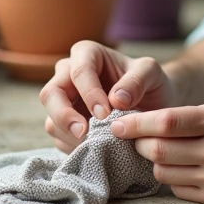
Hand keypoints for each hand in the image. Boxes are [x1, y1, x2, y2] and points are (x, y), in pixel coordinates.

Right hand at [39, 40, 176, 152]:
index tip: (105, 114)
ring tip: (95, 144)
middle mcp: (68, 75)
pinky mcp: (65, 126)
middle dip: (64, 115)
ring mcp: (64, 102)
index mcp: (87, 54)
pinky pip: (59, 139)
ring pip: (50, 119)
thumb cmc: (149, 83)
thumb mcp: (151, 73)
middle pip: (50, 94)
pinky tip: (95, 149)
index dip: (89, 94)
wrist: (153, 106)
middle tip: (85, 132)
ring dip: (70, 136)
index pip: (78, 72)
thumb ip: (137, 80)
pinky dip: (74, 147)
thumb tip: (116, 99)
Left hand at [112, 100, 203, 203]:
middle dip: (140, 144)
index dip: (136, 124)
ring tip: (162, 152)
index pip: (166, 122)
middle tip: (135, 138)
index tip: (117, 124)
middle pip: (160, 150)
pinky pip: (179, 190)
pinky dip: (174, 179)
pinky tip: (183, 168)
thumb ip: (192, 116)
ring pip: (165, 172)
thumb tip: (148, 123)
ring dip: (156, 162)